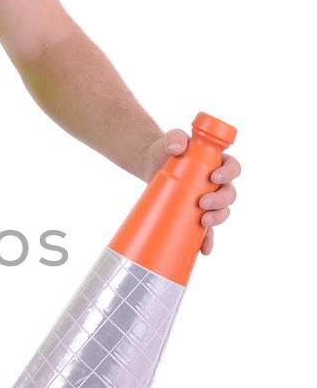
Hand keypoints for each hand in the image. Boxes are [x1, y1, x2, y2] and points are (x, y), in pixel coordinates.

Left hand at [142, 128, 240, 255]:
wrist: (152, 164)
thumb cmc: (167, 149)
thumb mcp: (170, 141)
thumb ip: (174, 137)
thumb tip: (177, 146)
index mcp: (218, 163)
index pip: (233, 168)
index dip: (229, 174)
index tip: (214, 177)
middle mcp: (218, 183)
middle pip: (230, 194)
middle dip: (221, 201)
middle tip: (203, 202)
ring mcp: (209, 199)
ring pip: (223, 212)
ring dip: (218, 219)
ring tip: (203, 220)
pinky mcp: (197, 213)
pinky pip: (207, 230)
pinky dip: (208, 240)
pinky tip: (204, 249)